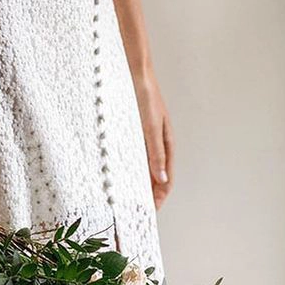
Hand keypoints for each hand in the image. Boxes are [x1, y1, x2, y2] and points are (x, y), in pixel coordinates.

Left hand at [131, 63, 173, 209]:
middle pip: (155, 175)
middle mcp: (156, 142)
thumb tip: (162, 179)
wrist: (134, 73)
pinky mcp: (132, 130)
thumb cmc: (145, 96)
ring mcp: (144, 136)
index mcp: (166, 143)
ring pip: (142, 166)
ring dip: (137, 182)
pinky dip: (127, 167)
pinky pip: (132, 154)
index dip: (160, 197)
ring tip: (126, 198)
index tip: (150, 212)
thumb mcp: (150, 127)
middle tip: (135, 211)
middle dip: (148, 193)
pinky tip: (117, 173)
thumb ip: (156, 153)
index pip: (166, 178)